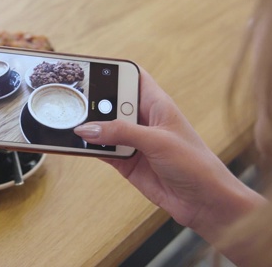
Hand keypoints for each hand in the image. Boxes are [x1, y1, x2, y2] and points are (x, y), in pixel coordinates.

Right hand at [74, 69, 262, 240]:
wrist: (204, 202)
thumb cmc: (195, 164)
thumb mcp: (158, 141)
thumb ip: (121, 133)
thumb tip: (88, 129)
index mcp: (156, 104)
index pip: (133, 77)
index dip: (114, 70)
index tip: (90, 69)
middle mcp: (142, 120)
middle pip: (111, 102)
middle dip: (93, 101)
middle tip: (70, 98)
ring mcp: (132, 141)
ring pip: (103, 128)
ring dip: (88, 128)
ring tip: (67, 122)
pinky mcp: (125, 162)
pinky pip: (101, 151)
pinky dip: (88, 148)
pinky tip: (75, 145)